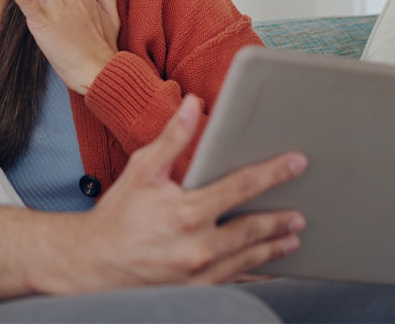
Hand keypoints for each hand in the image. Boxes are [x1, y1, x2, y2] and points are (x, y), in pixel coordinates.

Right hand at [76, 95, 307, 287]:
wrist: (94, 262)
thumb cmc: (118, 213)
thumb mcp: (143, 169)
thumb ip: (173, 137)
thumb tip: (193, 104)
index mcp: (187, 211)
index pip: (241, 186)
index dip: (272, 173)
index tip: (296, 163)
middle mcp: (198, 246)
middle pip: (253, 229)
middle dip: (280, 220)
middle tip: (300, 213)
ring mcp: (200, 273)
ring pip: (249, 259)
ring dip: (274, 247)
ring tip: (293, 238)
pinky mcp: (198, 291)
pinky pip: (236, 281)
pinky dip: (256, 274)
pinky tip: (269, 268)